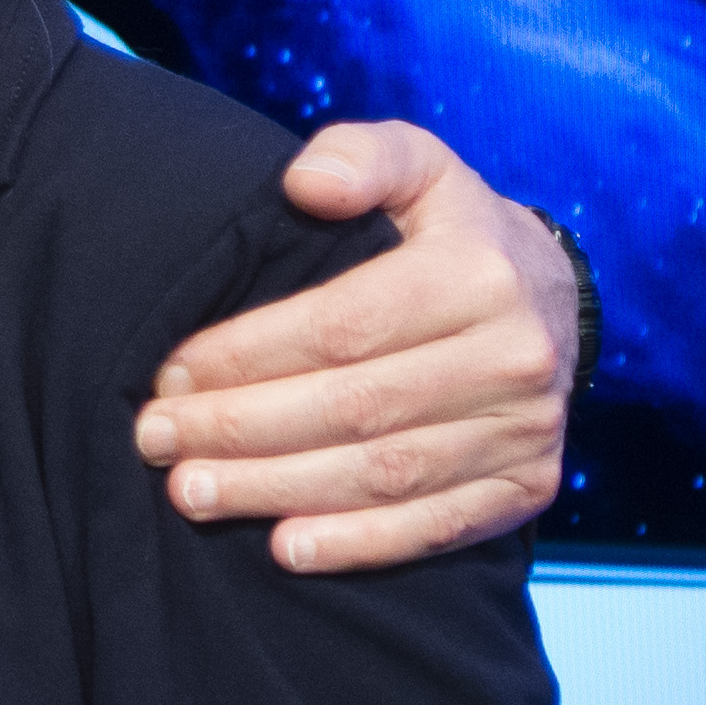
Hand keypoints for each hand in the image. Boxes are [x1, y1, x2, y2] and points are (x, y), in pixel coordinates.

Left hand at [131, 123, 577, 571]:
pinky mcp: (527, 487)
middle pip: (354, 406)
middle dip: (241, 428)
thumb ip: (361, 156)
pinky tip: (285, 548)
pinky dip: (358, 544)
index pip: (342, 326)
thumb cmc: (450, 230)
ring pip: (384, 473)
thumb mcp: (418, 164)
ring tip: (192, 492)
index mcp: (478, 273)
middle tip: (157, 439)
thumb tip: (306, 183)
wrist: (548, 300)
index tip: (170, 371)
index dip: (247, 354)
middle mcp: (513, 356)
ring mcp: (525, 430)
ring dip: (278, 490)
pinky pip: (435, 526)